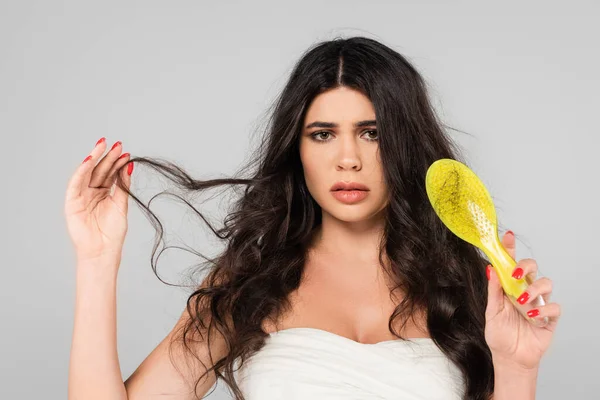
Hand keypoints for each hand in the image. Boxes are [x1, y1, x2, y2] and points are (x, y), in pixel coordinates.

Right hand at [64, 138, 133, 263]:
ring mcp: (81, 196)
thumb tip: (129, 166)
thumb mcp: (121, 204)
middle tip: (117, 145)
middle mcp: (92, 192)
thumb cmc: (112, 232)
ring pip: (88, 173)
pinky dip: (81, 171)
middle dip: (108, 157)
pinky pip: (76, 183)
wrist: (103, 250)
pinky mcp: (72, 202)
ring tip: (103, 146)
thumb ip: (123, 186)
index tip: (126, 152)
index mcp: (104, 193)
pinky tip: (89, 161)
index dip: (117, 163)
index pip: (110, 174)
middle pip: (100, 170)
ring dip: (94, 159)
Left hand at [484, 230, 561, 369]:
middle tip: (515, 273)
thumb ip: (493, 291)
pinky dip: (544, 310)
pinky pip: (554, 307)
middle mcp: (525, 291)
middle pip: (532, 268)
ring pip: (546, 283)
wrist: (509, 358)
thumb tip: (490, 269)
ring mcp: (538, 303)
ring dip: (534, 289)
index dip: (510, 249)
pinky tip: (532, 316)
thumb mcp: (491, 311)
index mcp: (509, 287)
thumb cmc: (499, 334)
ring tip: (521, 302)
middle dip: (525, 265)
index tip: (506, 236)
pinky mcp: (549, 318)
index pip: (511, 264)